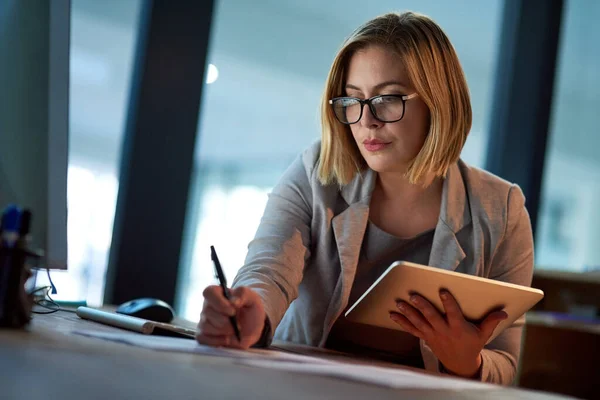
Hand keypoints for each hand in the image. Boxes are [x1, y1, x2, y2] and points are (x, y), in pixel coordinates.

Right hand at [196, 285, 265, 348]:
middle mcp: (208, 306)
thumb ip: (243, 295)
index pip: (209, 292)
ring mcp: (204, 321)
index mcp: (218, 293)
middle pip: (207, 312)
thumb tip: (233, 302)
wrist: (252, 327)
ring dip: (222, 331)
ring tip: (234, 331)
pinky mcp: (204, 335)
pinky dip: (216, 341)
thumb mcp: (252, 298)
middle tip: (238, 325)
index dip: (219, 302)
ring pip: (205, 326)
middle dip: (225, 321)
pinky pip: (202, 338)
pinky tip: (227, 340)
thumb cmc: (250, 309)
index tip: (232, 311)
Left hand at [389, 290, 506, 377]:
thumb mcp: (483, 334)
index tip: (442, 291)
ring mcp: (433, 335)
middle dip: (422, 306)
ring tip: (399, 302)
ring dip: (408, 313)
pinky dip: (402, 322)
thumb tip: (503, 312)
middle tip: (413, 296)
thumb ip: (491, 322)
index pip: (453, 313)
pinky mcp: (425, 337)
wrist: (460, 363)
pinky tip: (392, 314)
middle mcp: (444, 332)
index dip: (448, 302)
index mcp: (458, 328)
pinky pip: (412, 329)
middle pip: (432, 317)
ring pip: (419, 323)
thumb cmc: (472, 344)